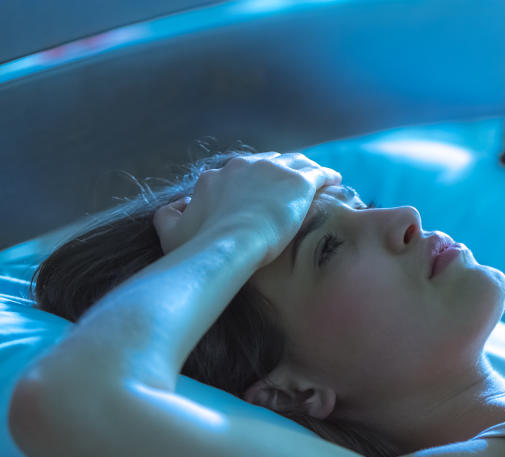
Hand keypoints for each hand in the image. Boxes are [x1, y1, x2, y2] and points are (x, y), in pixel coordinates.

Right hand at [154, 152, 340, 265]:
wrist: (231, 245)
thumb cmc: (201, 245)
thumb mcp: (171, 232)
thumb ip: (167, 216)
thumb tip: (171, 208)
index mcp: (217, 176)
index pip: (239, 170)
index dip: (253, 178)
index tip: (262, 188)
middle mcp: (245, 166)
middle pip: (269, 162)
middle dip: (281, 170)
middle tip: (292, 183)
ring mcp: (273, 171)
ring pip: (296, 162)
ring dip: (307, 168)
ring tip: (319, 178)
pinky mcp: (298, 183)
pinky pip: (319, 173)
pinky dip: (328, 175)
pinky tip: (337, 180)